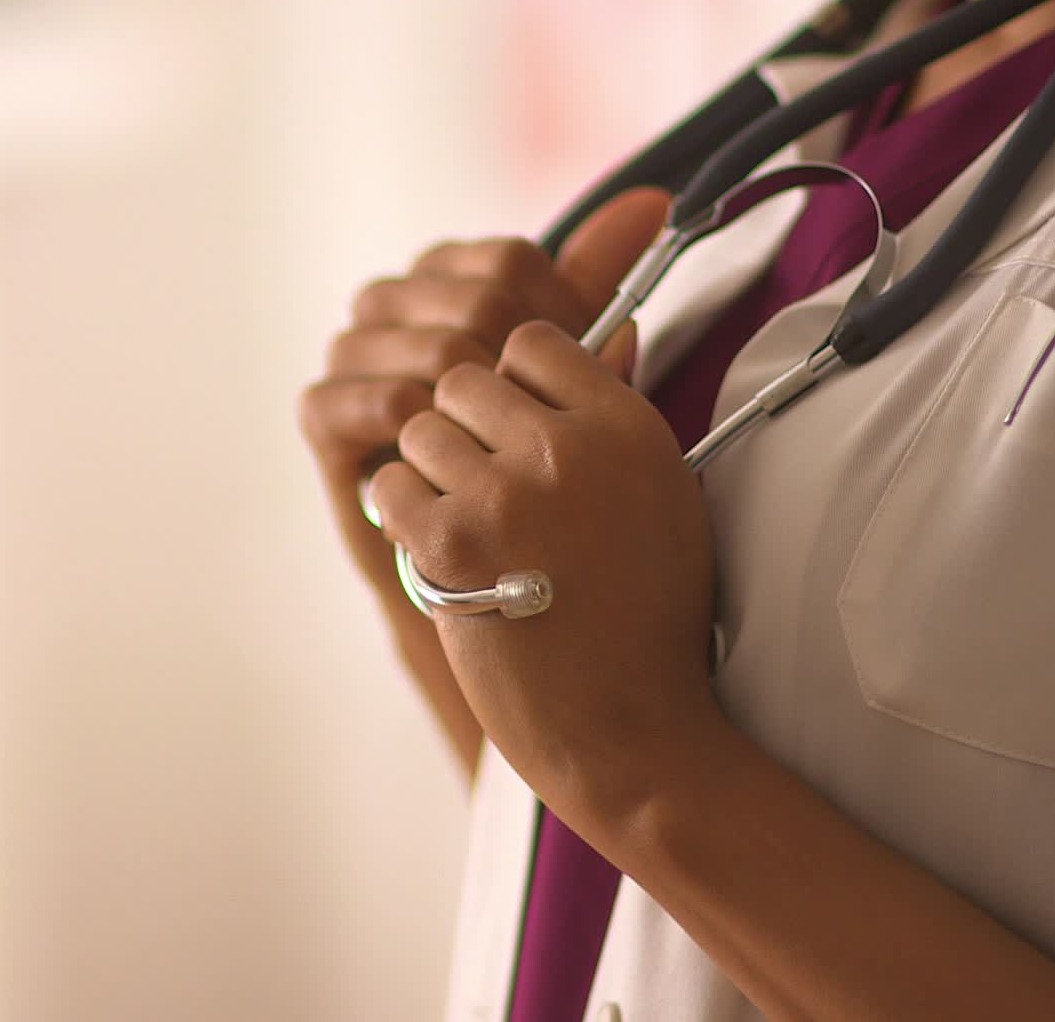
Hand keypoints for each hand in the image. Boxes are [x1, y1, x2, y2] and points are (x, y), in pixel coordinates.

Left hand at [366, 188, 722, 835]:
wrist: (627, 727)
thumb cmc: (646, 620)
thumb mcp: (663, 494)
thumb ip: (615, 417)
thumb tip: (599, 327)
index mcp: (625, 426)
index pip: (532, 341)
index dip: (512, 385)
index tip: (518, 434)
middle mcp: (566, 448)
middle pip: (466, 378)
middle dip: (464, 428)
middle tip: (485, 491)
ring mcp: (505, 494)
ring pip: (421, 428)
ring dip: (430, 474)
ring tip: (469, 529)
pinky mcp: (451, 543)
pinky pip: (391, 484)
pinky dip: (403, 517)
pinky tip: (441, 554)